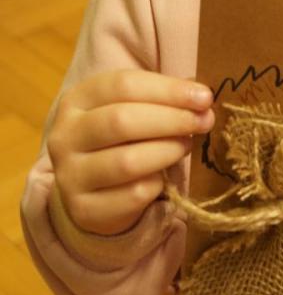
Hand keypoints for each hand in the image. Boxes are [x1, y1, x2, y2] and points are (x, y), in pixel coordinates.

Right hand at [47, 71, 214, 236]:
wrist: (93, 188)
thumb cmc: (121, 138)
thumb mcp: (133, 108)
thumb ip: (163, 99)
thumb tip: (201, 98)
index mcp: (77, 99)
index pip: (123, 85)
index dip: (168, 89)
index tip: (204, 97)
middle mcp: (65, 135)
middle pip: (122, 120)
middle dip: (172, 119)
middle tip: (204, 121)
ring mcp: (69, 175)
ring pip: (127, 162)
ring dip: (167, 151)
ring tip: (186, 145)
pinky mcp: (83, 209)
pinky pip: (132, 195)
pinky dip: (156, 184)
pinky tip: (164, 177)